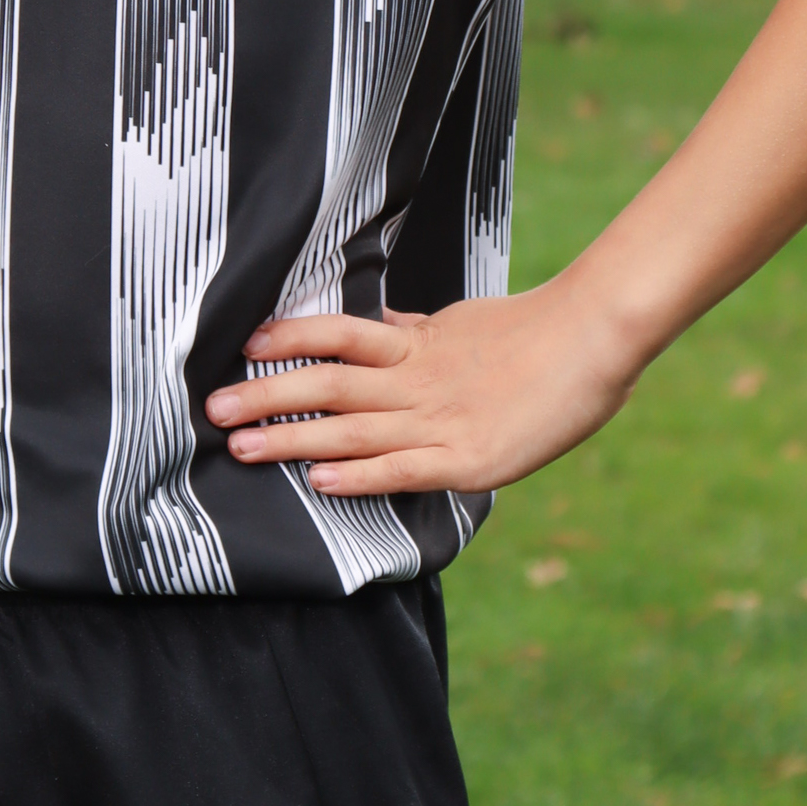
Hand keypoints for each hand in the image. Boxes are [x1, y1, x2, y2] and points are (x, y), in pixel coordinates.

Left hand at [204, 281, 638, 497]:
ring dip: (291, 439)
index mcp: (416, 344)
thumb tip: (373, 322)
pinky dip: (358, 477)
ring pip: (352, 429)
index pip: (340, 334)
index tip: (245, 343)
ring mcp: (440, 420)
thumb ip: (413, 332)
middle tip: (212, 408)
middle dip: (267, 397)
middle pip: (328, 383)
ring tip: (239, 448)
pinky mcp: (468, 460)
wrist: (594, 339)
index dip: (291, 337)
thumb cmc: (532, 332)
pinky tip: (318, 483)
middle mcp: (418, 379)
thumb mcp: (460, 325)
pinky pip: (402, 470)